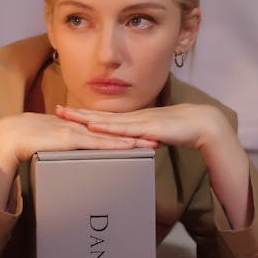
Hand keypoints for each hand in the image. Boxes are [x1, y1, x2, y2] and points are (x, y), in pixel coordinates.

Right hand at [0, 112, 156, 210]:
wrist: (2, 140)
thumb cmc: (19, 146)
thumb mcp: (44, 150)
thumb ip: (56, 153)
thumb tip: (65, 165)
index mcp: (70, 129)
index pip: (101, 131)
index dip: (121, 134)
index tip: (139, 138)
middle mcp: (75, 127)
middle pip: (111, 131)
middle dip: (134, 135)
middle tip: (156, 138)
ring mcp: (72, 131)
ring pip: (109, 135)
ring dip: (131, 139)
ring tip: (151, 143)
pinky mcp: (68, 138)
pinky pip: (96, 142)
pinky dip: (114, 144)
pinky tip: (130, 146)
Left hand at [56, 104, 252, 228]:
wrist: (201, 124)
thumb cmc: (180, 130)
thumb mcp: (154, 136)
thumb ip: (141, 140)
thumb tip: (132, 147)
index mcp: (132, 120)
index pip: (103, 118)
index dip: (85, 115)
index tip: (66, 114)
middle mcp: (132, 118)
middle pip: (100, 115)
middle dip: (77, 113)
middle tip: (56, 110)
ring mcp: (138, 120)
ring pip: (107, 120)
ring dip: (86, 118)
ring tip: (68, 116)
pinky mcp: (147, 126)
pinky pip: (123, 128)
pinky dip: (106, 126)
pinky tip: (93, 125)